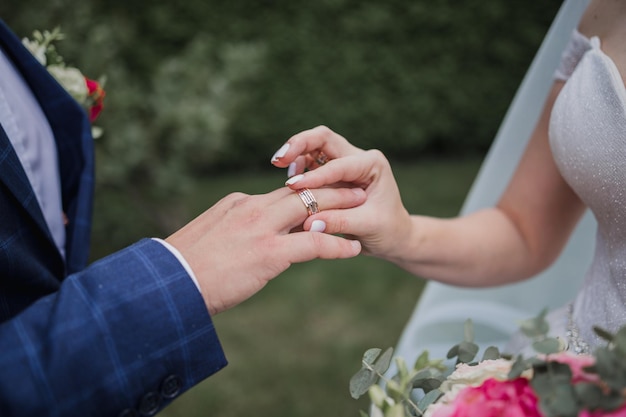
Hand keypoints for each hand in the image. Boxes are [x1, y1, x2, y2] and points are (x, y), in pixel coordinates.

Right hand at [166, 185, 364, 314]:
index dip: (305, 193)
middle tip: (355, 187)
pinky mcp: (270, 252)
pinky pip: (315, 243)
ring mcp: (261, 228)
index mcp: (237, 203)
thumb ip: (230, 230)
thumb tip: (243, 239)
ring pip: (312, 208)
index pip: (278, 194)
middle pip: (300, 192)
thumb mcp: (207, 238)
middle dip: (331, 188)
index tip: (322, 193)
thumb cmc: (182, 269)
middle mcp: (251, 207)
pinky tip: (353, 249)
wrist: (169, 285)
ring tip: (363, 207)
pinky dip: (337, 244)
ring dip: (341, 207)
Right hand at [270, 126, 412, 259]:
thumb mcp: (369, 226)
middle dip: (299, 144)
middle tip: (278, 158)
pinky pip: (310, 162)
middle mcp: (358, 157)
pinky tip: (289, 181)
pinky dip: (297, 166)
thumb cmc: (387, 230)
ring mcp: (343, 163)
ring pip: (314, 145)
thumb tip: (309, 223)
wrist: (392, 237)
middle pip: (323, 138)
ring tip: (278, 165)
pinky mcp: (331, 173)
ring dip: (295, 152)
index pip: (339, 164)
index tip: (294, 187)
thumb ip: (340, 222)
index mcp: (372, 164)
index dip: (315, 176)